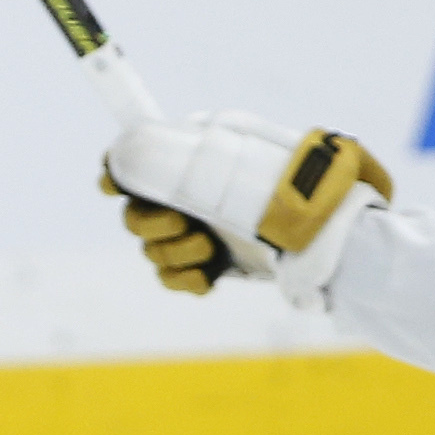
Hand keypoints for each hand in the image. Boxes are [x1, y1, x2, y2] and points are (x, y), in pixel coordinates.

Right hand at [102, 113, 390, 308]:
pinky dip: (186, 279)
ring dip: (175, 252)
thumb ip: (167, 156)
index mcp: (190, 158)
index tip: (115, 183)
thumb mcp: (225, 160)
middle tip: (183, 223)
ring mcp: (199, 231)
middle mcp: (190, 194)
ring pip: (152, 250)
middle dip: (152, 222)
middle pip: (135, 214)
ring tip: (209, 248)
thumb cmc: (279, 189)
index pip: (135, 161)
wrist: (319, 240)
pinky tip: (209, 275)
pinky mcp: (211, 266)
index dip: (117, 172)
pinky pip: (172, 278)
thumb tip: (120, 158)